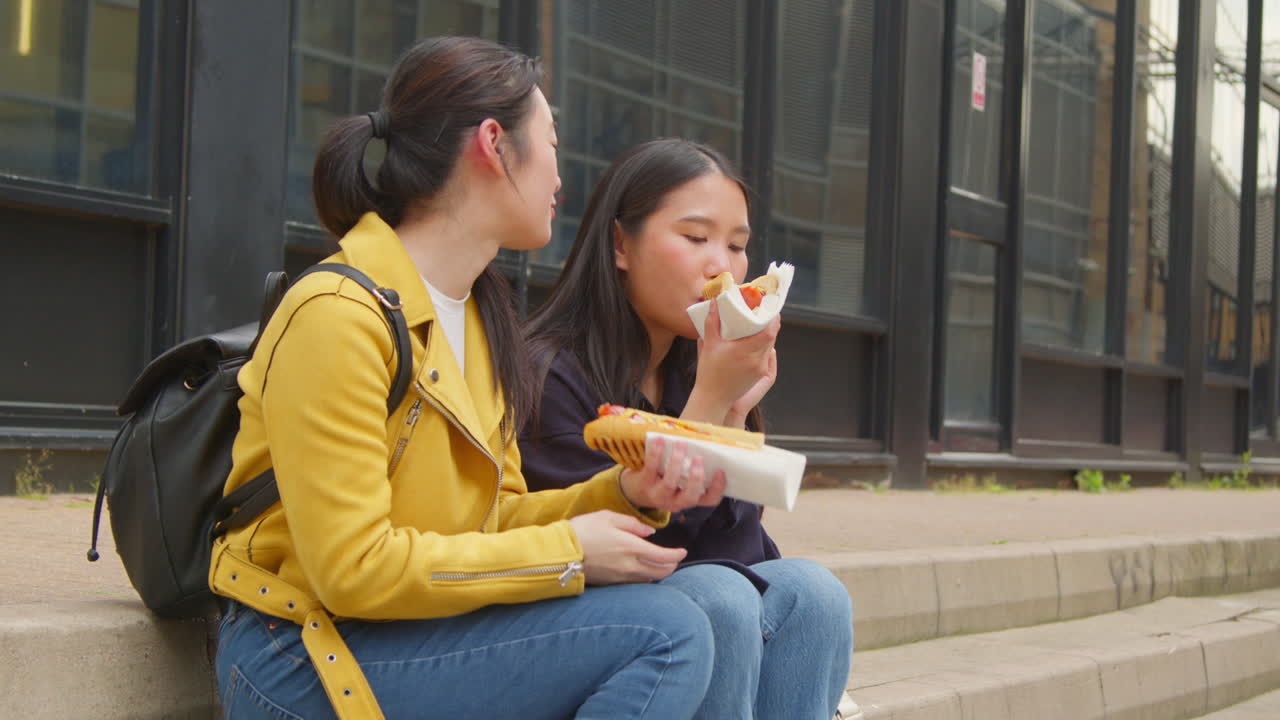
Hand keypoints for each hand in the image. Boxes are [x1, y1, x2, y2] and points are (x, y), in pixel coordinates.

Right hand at [568, 510, 687, 583]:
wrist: (560, 553)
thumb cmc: (583, 530)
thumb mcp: (608, 517)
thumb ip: (632, 524)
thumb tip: (649, 533)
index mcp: (632, 546)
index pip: (664, 556)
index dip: (677, 555)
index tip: (683, 551)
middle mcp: (630, 565)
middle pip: (661, 572)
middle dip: (671, 566)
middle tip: (675, 559)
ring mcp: (621, 577)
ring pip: (649, 579)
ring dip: (659, 573)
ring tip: (660, 564)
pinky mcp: (611, 584)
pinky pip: (635, 583)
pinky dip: (644, 577)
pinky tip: (641, 570)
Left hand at [618, 435, 726, 511]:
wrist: (634, 490)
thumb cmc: (664, 480)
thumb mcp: (680, 480)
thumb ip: (692, 467)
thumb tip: (707, 438)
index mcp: (688, 499)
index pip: (709, 500)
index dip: (717, 488)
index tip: (720, 471)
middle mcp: (675, 501)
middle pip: (690, 497)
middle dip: (696, 478)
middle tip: (699, 458)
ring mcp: (658, 495)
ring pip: (670, 483)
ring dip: (676, 462)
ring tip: (680, 444)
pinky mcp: (643, 484)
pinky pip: (651, 468)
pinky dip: (656, 453)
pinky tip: (660, 440)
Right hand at [685, 302, 779, 423]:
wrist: (713, 399)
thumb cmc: (709, 373)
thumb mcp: (709, 345)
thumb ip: (712, 322)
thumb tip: (714, 303)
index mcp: (746, 351)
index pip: (769, 332)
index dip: (773, 319)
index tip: (771, 308)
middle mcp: (757, 360)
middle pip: (771, 338)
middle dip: (770, 324)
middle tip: (764, 312)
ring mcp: (760, 369)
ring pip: (769, 347)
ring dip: (767, 336)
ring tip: (759, 325)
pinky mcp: (760, 375)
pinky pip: (765, 356)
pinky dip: (763, 347)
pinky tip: (755, 341)